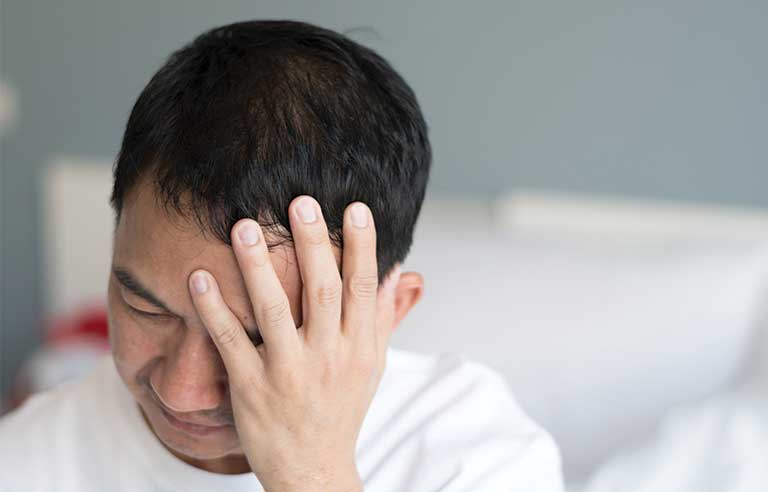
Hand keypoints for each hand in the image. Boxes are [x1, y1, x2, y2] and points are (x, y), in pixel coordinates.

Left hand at [187, 196, 400, 491]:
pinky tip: (199, 277)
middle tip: (299, 202)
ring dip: (257, 266)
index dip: (362, 246)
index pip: (363, 288)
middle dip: (312, 244)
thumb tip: (403, 272)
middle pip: (321, 291)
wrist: (312, 470)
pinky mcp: (250, 388)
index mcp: (360, 347)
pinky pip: (230, 342)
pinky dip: (213, 310)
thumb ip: (385, 316)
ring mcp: (287, 372)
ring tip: (243, 226)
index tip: (355, 208)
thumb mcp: (373, 365)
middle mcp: (328, 357)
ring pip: (272, 310)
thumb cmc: (342, 410)